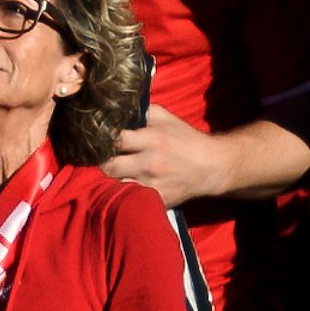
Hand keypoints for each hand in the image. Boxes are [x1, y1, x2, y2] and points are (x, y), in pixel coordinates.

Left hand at [103, 106, 228, 208]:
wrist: (211, 166)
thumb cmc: (185, 139)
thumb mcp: (165, 118)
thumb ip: (140, 111)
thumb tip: (115, 109)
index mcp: (152, 139)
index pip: (115, 140)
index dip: (102, 139)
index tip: (98, 139)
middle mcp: (150, 164)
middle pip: (109, 166)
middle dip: (102, 162)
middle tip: (103, 158)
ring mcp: (153, 185)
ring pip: (116, 185)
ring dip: (112, 179)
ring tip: (113, 172)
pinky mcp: (157, 200)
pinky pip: (131, 198)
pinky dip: (125, 192)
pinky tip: (126, 185)